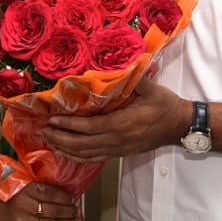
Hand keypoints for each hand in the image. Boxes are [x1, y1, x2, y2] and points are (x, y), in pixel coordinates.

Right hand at [0, 183, 78, 220]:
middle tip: (76, 210)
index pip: (50, 193)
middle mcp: (25, 206)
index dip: (64, 197)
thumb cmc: (1, 196)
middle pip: (54, 210)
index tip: (72, 198)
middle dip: (69, 211)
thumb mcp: (16, 184)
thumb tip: (59, 191)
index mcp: (23, 189)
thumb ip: (35, 186)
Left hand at [42, 77, 186, 162]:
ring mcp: (117, 149)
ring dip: (65, 148)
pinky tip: (67, 152)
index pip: (88, 127)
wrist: (178, 126)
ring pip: (86, 154)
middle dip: (60, 138)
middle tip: (42, 130)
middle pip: (81, 144)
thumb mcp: (153, 89)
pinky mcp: (120, 153)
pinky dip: (78, 157)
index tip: (51, 119)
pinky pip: (94, 158)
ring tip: (49, 140)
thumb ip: (137, 77)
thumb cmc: (165, 106)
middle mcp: (116, 140)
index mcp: (121, 124)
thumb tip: (126, 62)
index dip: (68, 125)